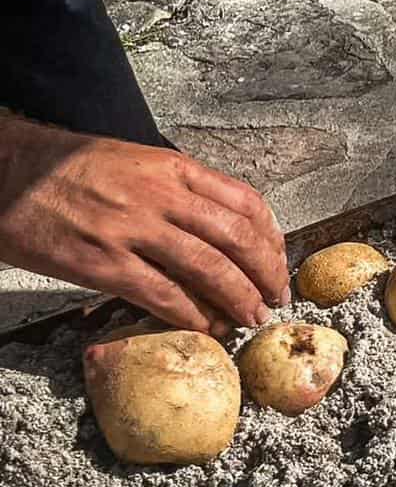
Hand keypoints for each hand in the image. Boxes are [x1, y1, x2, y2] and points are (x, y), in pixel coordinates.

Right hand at [0, 117, 288, 334]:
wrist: (4, 170)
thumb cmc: (66, 167)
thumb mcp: (135, 160)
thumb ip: (179, 188)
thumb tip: (220, 224)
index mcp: (172, 168)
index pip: (245, 202)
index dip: (271, 238)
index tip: (277, 261)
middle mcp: (159, 195)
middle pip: (237, 238)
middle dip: (266, 273)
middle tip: (275, 297)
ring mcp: (131, 228)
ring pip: (208, 268)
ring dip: (239, 298)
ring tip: (251, 317)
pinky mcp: (101, 262)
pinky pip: (162, 294)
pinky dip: (192, 314)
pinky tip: (206, 326)